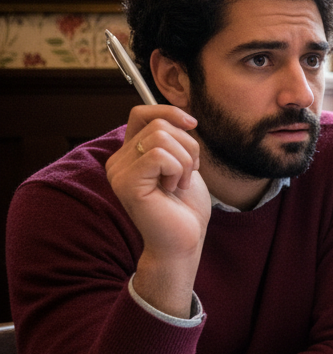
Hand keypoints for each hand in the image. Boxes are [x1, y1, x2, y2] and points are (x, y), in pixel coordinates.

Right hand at [105, 104, 211, 317]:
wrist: (184, 241)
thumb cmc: (185, 208)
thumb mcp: (183, 165)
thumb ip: (175, 141)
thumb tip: (182, 117)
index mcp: (130, 154)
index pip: (141, 113)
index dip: (169, 111)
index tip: (192, 124)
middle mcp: (118, 161)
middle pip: (158, 124)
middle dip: (188, 146)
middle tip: (188, 174)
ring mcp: (119, 172)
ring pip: (161, 138)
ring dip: (185, 160)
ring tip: (180, 184)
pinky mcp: (127, 183)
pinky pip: (159, 156)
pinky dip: (178, 170)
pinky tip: (173, 189)